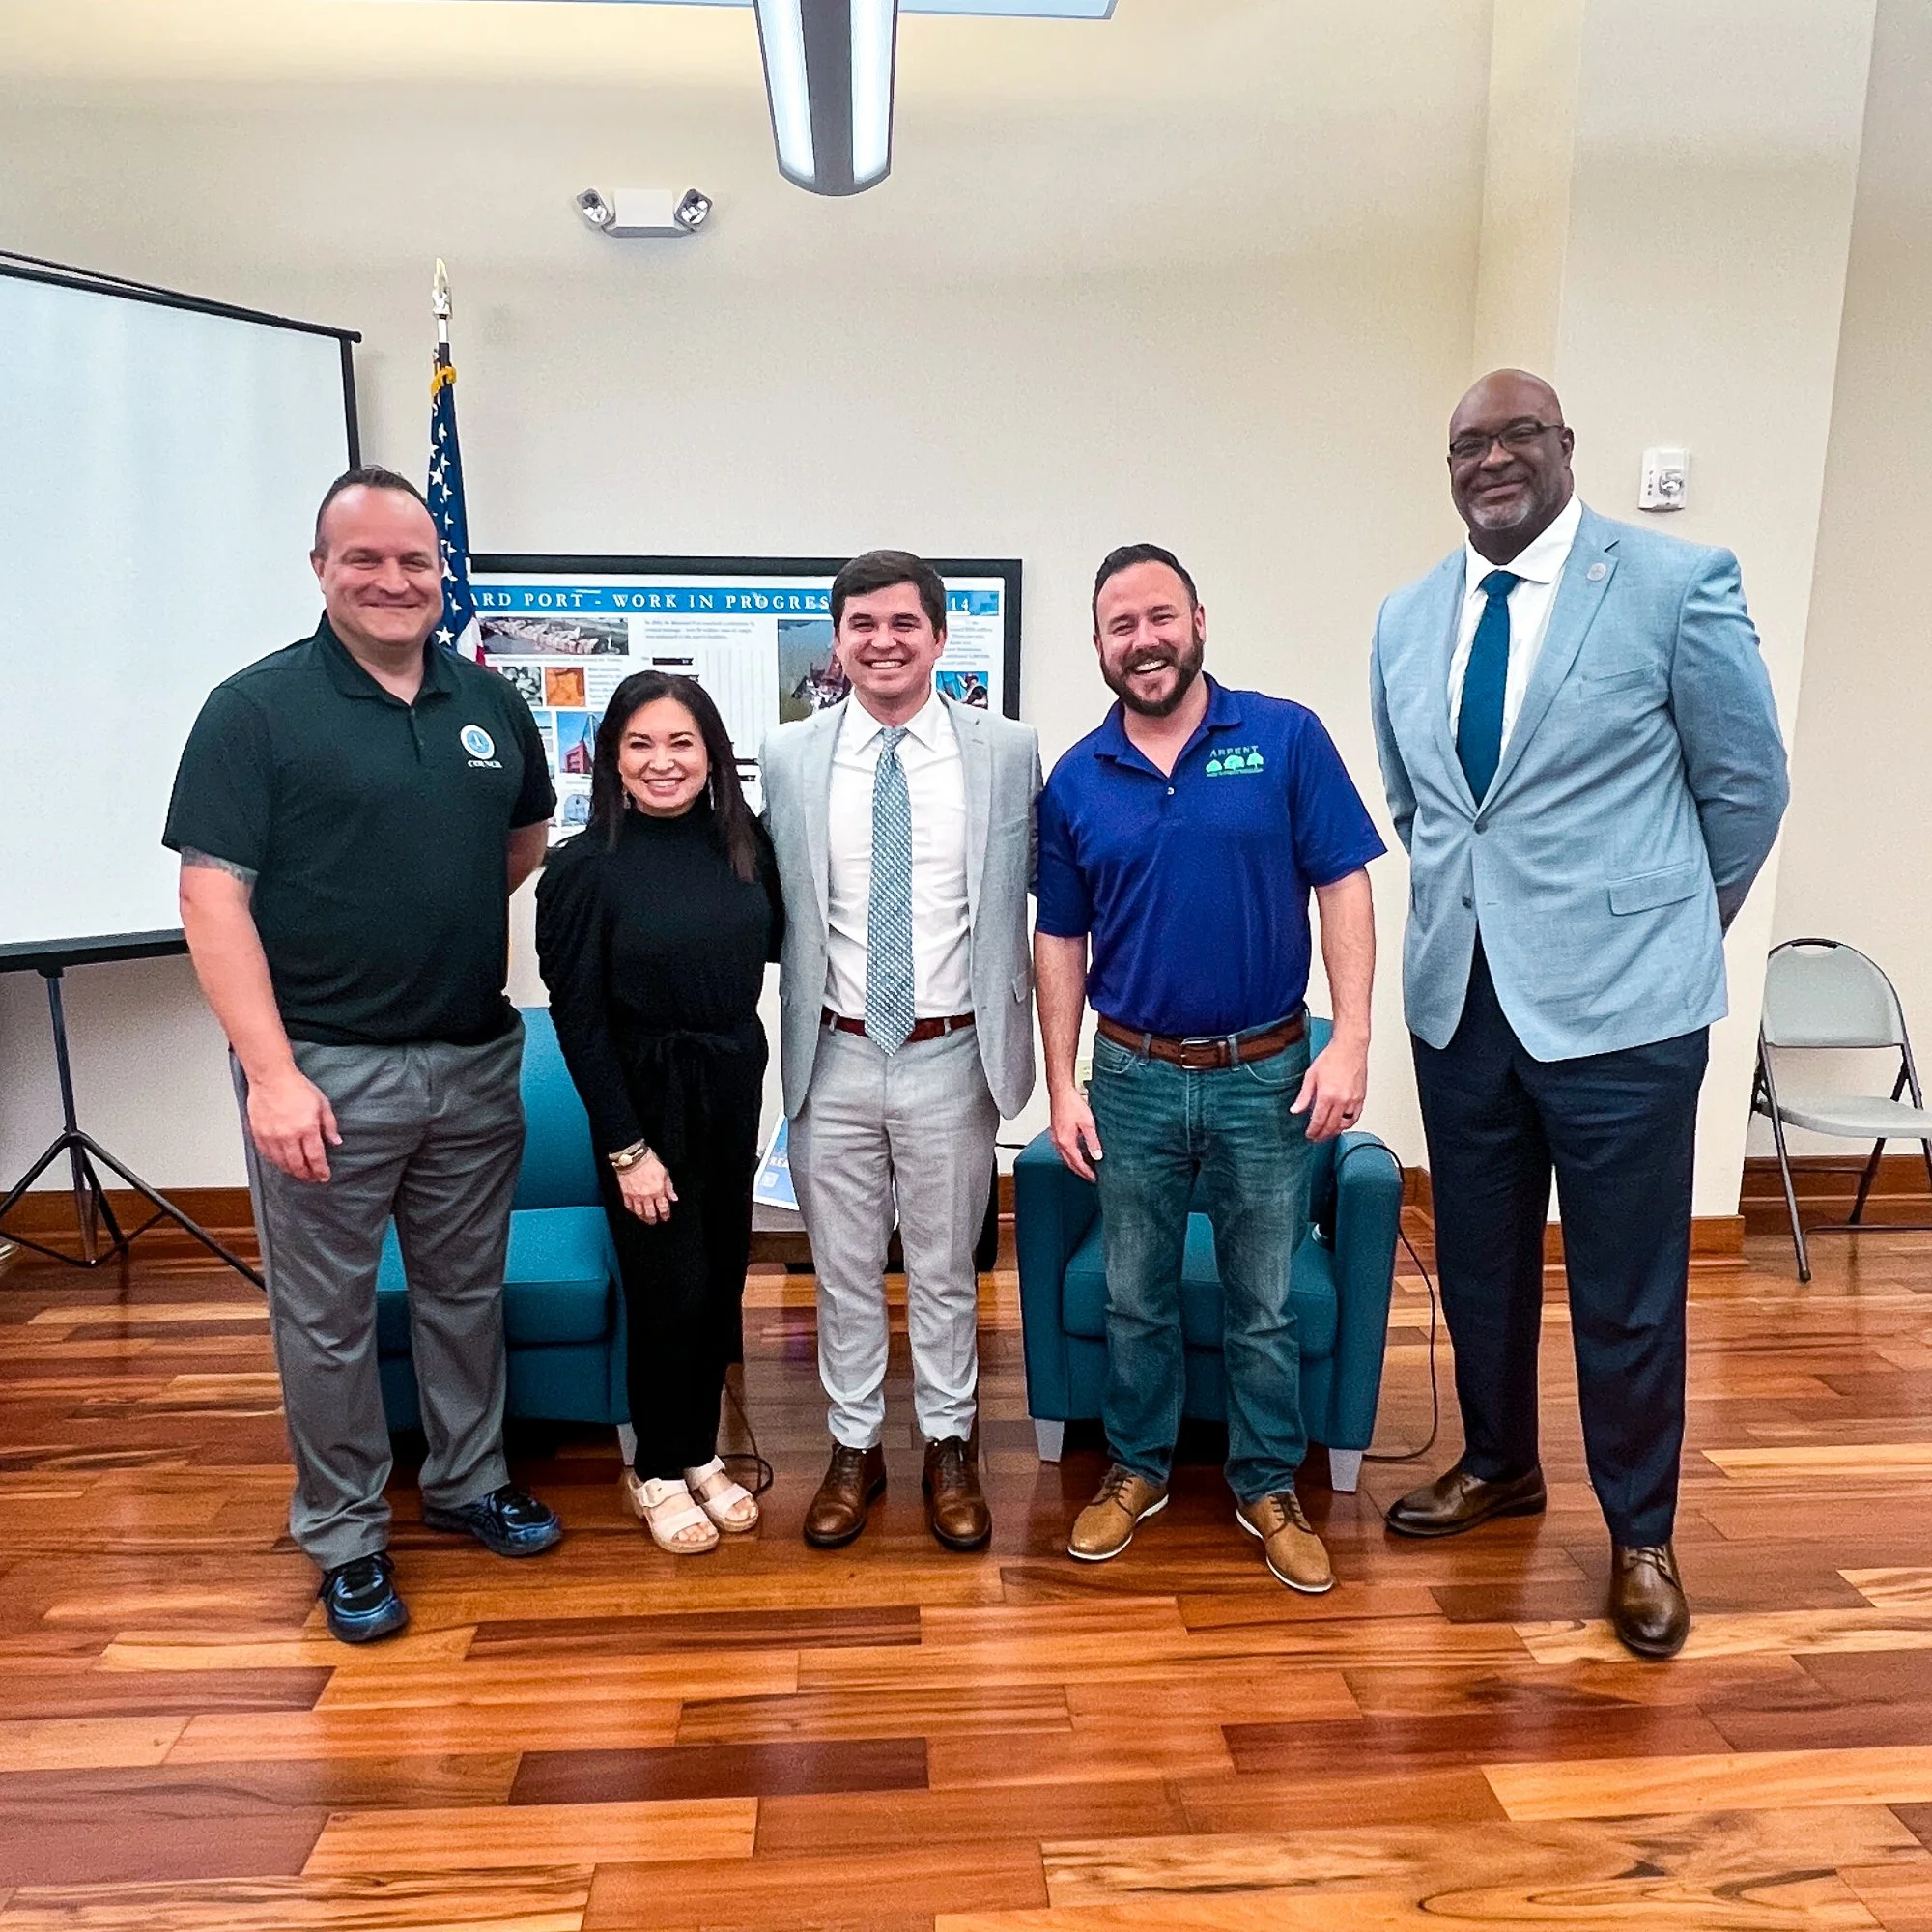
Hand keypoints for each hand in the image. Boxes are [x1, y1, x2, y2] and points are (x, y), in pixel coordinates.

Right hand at [247, 1066, 340, 1182]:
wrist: (271, 1078)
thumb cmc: (296, 1087)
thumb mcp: (322, 1104)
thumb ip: (330, 1125)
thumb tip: (335, 1141)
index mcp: (307, 1128)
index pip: (315, 1157)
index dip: (320, 1170)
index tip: (324, 1176)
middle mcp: (288, 1135)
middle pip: (298, 1165)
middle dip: (307, 1175)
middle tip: (312, 1178)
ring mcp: (271, 1136)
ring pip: (282, 1163)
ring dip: (292, 1171)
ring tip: (299, 1173)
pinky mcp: (258, 1134)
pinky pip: (267, 1155)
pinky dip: (276, 1162)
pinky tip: (283, 1163)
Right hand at [618, 1153, 677, 1224]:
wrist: (633, 1157)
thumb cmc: (648, 1162)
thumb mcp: (664, 1173)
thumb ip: (669, 1187)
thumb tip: (673, 1197)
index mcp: (658, 1191)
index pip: (663, 1208)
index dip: (665, 1215)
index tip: (665, 1217)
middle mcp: (646, 1196)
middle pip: (651, 1213)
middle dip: (654, 1219)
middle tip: (655, 1221)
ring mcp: (635, 1196)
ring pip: (639, 1213)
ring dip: (644, 1218)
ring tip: (646, 1219)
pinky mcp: (626, 1194)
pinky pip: (629, 1206)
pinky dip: (632, 1211)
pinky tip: (635, 1211)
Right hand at [1048, 1086, 1103, 1181]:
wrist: (1061, 1092)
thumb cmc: (1072, 1104)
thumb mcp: (1087, 1123)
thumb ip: (1092, 1141)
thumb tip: (1097, 1155)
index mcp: (1066, 1142)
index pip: (1077, 1163)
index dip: (1087, 1173)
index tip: (1094, 1178)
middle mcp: (1058, 1142)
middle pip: (1070, 1163)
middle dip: (1080, 1172)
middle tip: (1090, 1177)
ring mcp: (1055, 1138)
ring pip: (1065, 1157)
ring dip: (1075, 1164)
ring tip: (1086, 1167)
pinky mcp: (1056, 1132)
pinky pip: (1063, 1149)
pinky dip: (1071, 1155)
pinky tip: (1077, 1152)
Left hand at [1292, 1035, 1367, 1142]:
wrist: (1350, 1048)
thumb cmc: (1331, 1058)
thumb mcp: (1311, 1076)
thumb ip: (1304, 1096)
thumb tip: (1295, 1110)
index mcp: (1327, 1095)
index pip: (1319, 1121)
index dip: (1313, 1131)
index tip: (1309, 1135)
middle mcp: (1342, 1100)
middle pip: (1331, 1126)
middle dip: (1322, 1135)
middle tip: (1316, 1138)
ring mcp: (1353, 1100)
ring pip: (1344, 1124)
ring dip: (1335, 1132)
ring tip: (1327, 1133)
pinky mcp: (1361, 1098)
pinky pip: (1355, 1117)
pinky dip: (1347, 1124)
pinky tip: (1341, 1124)